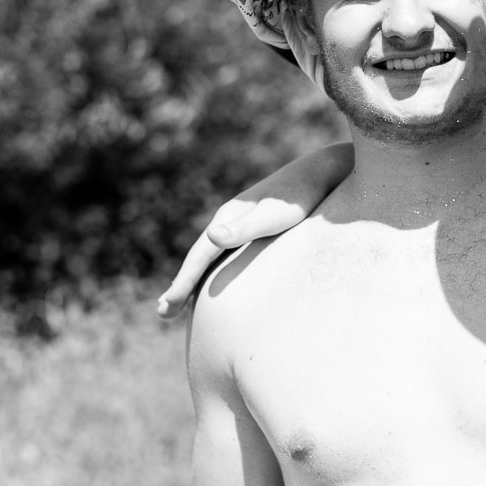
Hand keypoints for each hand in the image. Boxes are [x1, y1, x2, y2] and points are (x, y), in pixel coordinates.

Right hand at [156, 143, 353, 317]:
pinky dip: (215, 270)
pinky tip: (220, 281)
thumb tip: (211, 236)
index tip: (167, 307)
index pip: (198, 257)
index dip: (182, 283)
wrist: (322, 172)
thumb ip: (244, 228)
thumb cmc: (300, 198)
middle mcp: (229, 220)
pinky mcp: (256, 226)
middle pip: (199, 257)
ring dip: (195, 278)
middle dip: (181, 285)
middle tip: (163, 312)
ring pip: (211, 256)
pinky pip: (227, 254)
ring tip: (182, 302)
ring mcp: (241, 223)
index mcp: (227, 218)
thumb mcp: (273, 216)